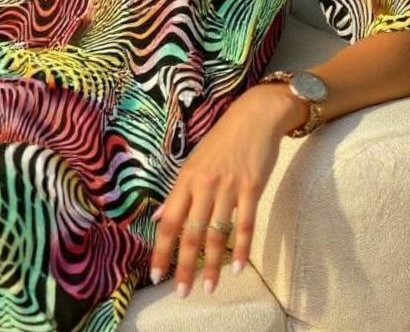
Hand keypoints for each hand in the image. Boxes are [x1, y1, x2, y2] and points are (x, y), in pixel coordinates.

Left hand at [150, 85, 300, 296]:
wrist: (254, 117)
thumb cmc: (223, 140)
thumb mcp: (194, 162)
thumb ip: (179, 192)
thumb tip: (161, 216)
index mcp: (186, 179)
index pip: (169, 220)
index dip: (161, 249)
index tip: (156, 273)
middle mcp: (204, 185)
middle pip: (191, 232)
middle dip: (184, 265)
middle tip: (181, 292)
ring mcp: (229, 187)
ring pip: (217, 233)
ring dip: (212, 264)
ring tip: (208, 288)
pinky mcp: (251, 188)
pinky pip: (244, 224)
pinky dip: (241, 248)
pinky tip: (237, 268)